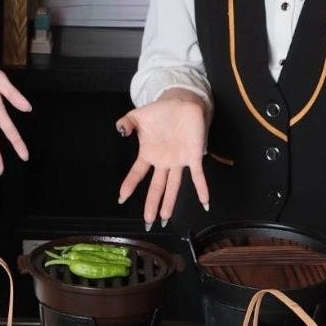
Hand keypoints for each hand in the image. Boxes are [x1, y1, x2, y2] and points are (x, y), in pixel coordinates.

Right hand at [116, 88, 209, 228]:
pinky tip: (205, 203)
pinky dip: (202, 189)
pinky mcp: (193, 156)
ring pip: (174, 186)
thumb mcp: (138, 116)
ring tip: (165, 219)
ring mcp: (178, 161)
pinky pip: (198, 176)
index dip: (129, 184)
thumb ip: (126, 123)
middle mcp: (163, 161)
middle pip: (156, 187)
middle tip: (147, 222)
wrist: (181, 103)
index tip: (122, 198)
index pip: (137, 172)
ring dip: (170, 202)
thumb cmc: (159, 112)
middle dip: (151, 204)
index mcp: (149, 153)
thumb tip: (120, 131)